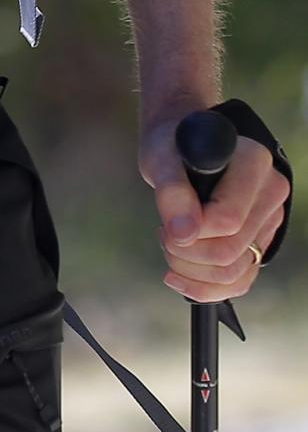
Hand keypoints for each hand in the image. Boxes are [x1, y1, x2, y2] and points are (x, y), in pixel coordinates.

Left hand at [144, 115, 290, 302]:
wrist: (184, 144)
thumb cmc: (171, 145)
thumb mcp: (160, 157)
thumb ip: (172, 192)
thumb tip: (183, 235)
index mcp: (254, 164)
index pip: (227, 221)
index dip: (190, 231)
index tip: (164, 224)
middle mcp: (271, 193)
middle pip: (230, 251)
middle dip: (185, 254)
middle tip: (163, 234)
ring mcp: (270, 220)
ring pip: (235, 273)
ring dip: (191, 271)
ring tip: (171, 245)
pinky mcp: (261, 240)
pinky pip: (241, 282)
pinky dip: (206, 287)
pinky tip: (179, 275)